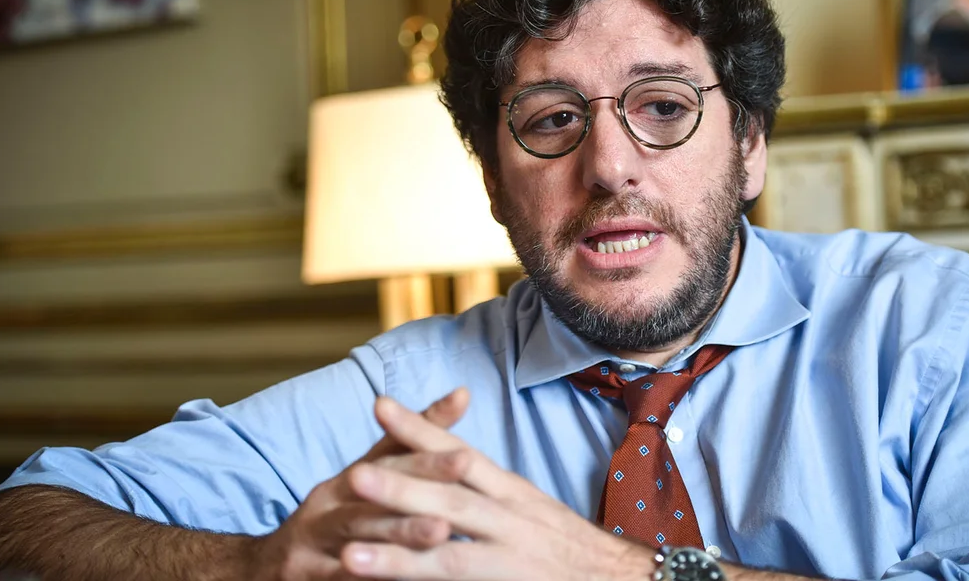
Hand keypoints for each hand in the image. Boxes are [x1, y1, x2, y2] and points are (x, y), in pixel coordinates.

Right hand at [252, 388, 472, 580]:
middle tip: (461, 477)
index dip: (426, 454)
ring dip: (400, 532)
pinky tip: (398, 577)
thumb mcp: (366, 477)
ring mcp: (312, 540)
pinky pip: (338, 576)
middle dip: (419, 485)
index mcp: (347, 478)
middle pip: (376, 490)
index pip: (390, 459)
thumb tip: (463, 394)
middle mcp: (328, 503)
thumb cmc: (334, 517)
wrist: (265, 567)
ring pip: (359, 533)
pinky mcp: (303, 576)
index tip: (468, 455)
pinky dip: (365, 575)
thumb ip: (410, 443)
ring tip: (441, 532)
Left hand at [336, 397, 655, 580]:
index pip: (461, 452)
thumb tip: (450, 466)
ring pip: (449, 551)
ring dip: (398, 553)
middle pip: (452, 496)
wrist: (620, 579)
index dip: (420, 429)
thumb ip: (490, 491)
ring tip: (348, 555)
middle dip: (402, 484)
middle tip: (354, 473)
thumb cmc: (571, 547)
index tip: (379, 405)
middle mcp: (512, 517)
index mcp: (513, 491)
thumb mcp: (532, 507)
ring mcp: (512, 555)